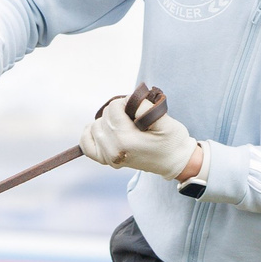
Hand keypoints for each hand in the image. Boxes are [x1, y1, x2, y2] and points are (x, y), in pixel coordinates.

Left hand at [80, 93, 198, 179]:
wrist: (174, 161)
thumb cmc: (172, 140)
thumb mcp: (164, 120)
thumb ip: (145, 107)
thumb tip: (129, 100)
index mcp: (125, 141)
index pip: (114, 108)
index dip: (127, 101)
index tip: (139, 106)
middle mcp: (112, 151)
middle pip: (104, 116)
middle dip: (118, 111)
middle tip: (135, 116)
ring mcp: (108, 158)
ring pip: (95, 126)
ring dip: (108, 121)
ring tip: (126, 124)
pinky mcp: (106, 160)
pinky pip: (86, 144)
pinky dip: (91, 134)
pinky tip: (104, 129)